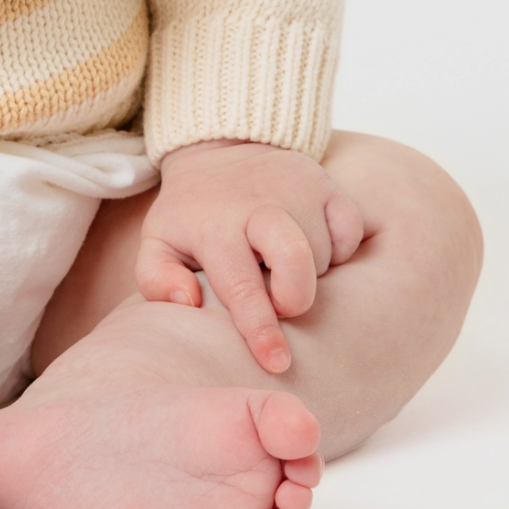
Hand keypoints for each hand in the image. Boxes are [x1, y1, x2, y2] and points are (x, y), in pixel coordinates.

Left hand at [140, 140, 366, 372]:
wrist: (219, 146)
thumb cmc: (192, 212)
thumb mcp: (159, 241)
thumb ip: (158, 278)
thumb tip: (186, 301)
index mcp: (216, 227)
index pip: (242, 286)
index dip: (261, 329)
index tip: (276, 362)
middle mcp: (260, 205)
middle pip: (297, 260)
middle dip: (295, 297)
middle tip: (277, 299)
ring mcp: (298, 189)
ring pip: (324, 253)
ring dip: (307, 274)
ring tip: (277, 262)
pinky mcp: (326, 183)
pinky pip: (350, 230)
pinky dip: (338, 248)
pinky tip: (309, 245)